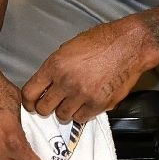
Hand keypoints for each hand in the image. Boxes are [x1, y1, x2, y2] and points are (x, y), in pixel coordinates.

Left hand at [21, 17, 158, 122]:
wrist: (130, 45)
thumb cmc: (103, 41)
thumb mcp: (70, 46)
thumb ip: (56, 66)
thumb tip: (48, 82)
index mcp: (55, 65)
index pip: (30, 93)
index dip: (29, 101)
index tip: (32, 103)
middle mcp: (66, 82)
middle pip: (43, 109)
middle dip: (46, 107)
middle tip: (53, 104)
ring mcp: (82, 95)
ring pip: (62, 116)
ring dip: (65, 111)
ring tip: (72, 102)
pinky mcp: (98, 104)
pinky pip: (81, 118)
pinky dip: (82, 114)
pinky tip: (86, 104)